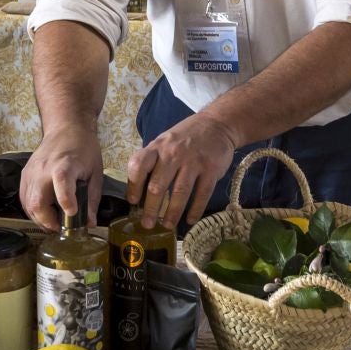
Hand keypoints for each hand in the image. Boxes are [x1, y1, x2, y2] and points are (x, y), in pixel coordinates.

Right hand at [21, 127, 104, 230]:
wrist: (66, 128)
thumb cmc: (83, 149)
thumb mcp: (95, 173)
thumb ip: (92, 199)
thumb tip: (89, 223)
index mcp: (65, 165)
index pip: (61, 182)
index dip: (65, 200)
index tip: (71, 213)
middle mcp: (44, 169)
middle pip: (37, 201)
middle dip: (48, 221)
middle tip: (61, 228)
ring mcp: (31, 172)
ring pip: (28, 204)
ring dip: (40, 219)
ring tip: (54, 222)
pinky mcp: (25, 175)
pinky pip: (24, 199)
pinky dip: (33, 210)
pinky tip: (45, 212)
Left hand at [128, 113, 235, 229]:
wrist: (217, 124)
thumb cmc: (185, 137)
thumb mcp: (164, 142)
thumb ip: (152, 161)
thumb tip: (139, 191)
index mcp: (158, 147)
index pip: (139, 166)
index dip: (133, 185)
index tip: (133, 201)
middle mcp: (173, 153)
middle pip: (157, 185)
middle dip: (151, 208)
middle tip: (147, 224)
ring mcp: (193, 161)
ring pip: (180, 193)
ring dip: (172, 213)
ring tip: (167, 225)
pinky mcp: (211, 169)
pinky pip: (202, 194)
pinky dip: (195, 210)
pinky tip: (190, 220)